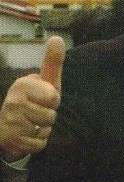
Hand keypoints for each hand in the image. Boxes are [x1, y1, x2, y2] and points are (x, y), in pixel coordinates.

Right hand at [0, 36, 64, 161]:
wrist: (9, 126)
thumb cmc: (34, 99)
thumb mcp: (45, 81)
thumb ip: (52, 61)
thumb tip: (57, 38)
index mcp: (22, 85)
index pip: (53, 96)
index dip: (53, 100)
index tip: (44, 97)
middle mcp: (12, 101)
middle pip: (51, 115)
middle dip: (49, 116)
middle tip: (38, 111)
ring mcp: (10, 121)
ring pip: (45, 129)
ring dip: (44, 129)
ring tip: (32, 122)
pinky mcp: (10, 140)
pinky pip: (39, 144)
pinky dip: (38, 142)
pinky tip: (28, 135)